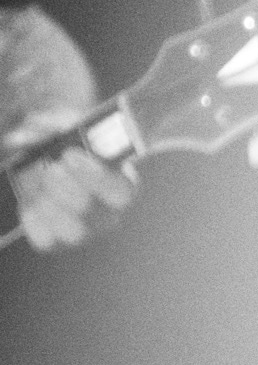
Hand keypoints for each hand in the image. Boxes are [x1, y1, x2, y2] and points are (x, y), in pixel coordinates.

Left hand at [6, 108, 135, 250]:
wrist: (41, 160)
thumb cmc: (61, 141)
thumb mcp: (61, 125)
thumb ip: (54, 123)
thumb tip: (36, 128)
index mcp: (121, 184)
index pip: (121, 191)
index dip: (97, 177)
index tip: (70, 154)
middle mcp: (107, 213)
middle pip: (96, 214)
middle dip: (70, 190)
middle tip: (51, 168)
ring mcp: (84, 230)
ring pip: (75, 232)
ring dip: (51, 204)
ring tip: (36, 179)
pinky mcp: (57, 242)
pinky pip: (46, 240)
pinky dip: (33, 218)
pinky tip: (29, 198)